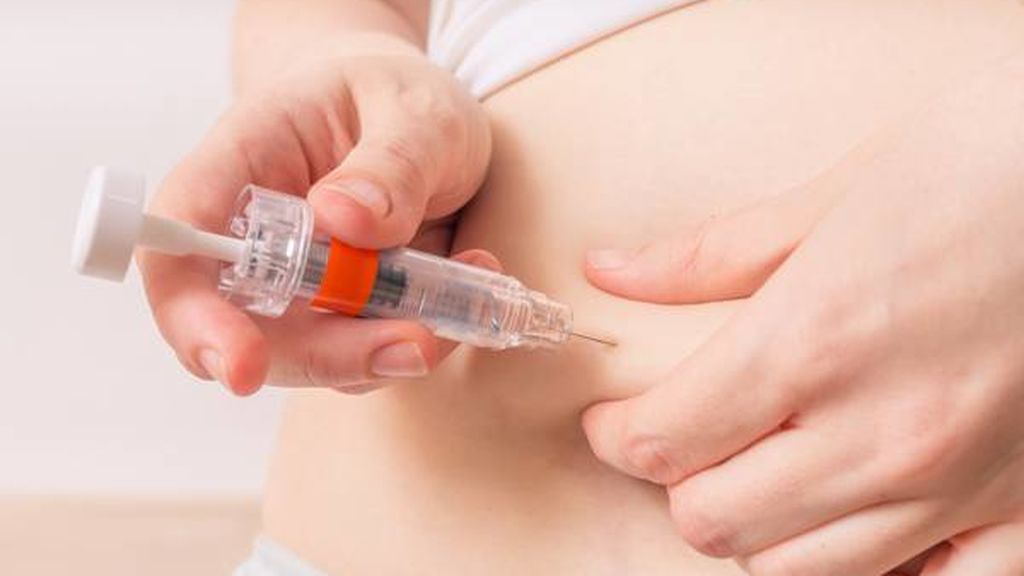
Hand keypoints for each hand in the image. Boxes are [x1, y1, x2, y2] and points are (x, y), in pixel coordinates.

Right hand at [139, 33, 490, 394]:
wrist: (412, 115)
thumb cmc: (393, 95)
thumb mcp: (413, 108)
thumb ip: (390, 162)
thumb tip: (342, 218)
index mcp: (236, 168)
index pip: (178, 253)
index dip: (195, 319)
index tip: (243, 368)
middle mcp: (252, 243)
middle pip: (250, 332)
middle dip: (331, 356)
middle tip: (417, 343)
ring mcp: (297, 287)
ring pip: (318, 356)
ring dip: (390, 347)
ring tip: (468, 280)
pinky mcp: (344, 313)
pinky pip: (371, 352)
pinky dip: (423, 332)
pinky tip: (470, 278)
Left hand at [582, 56, 1023, 574]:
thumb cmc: (985, 162)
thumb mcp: (834, 194)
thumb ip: (709, 255)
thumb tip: (612, 272)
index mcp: (812, 342)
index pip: (664, 439)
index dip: (617, 436)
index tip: (612, 421)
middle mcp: (878, 433)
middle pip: (715, 520)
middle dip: (678, 482)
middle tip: (683, 439)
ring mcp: (956, 484)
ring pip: (804, 571)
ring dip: (761, 528)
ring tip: (765, 473)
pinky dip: (882, 571)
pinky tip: (867, 522)